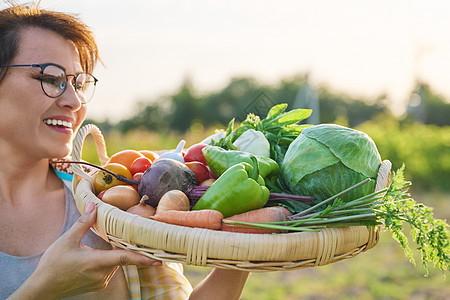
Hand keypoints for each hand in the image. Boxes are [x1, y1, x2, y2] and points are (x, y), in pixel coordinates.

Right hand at [10, 202, 160, 298]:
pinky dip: (110, 259)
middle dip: (131, 248)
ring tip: (116, 240)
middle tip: (145, 239)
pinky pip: (110, 268)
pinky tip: (102, 252)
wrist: (43, 288)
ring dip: (118, 253)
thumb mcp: (67, 240)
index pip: (124, 258)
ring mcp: (101, 281)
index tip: (159, 259)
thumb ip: (83, 223)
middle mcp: (102, 274)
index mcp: (95, 262)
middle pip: (123, 258)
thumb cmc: (53, 265)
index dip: (143, 258)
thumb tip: (94, 206)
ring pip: (117, 263)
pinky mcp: (98, 284)